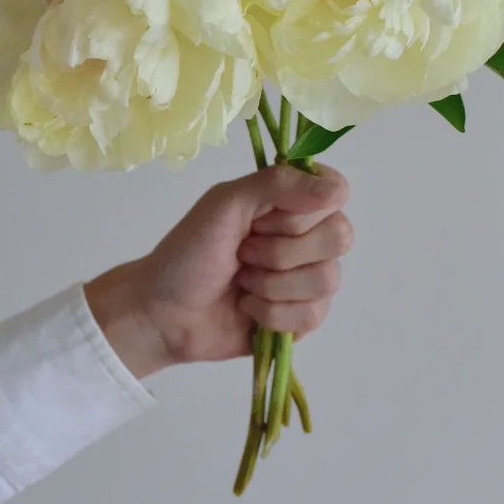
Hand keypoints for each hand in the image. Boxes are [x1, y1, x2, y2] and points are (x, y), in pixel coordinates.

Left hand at [83, 165, 352, 378]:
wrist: (164, 313)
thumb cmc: (188, 252)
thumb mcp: (225, 204)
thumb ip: (278, 184)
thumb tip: (337, 190)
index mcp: (289, 201)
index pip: (336, 192)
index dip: (305, 209)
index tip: (265, 218)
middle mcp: (306, 236)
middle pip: (339, 236)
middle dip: (282, 250)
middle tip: (244, 251)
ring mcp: (307, 279)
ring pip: (327, 279)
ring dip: (272, 284)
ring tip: (242, 282)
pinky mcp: (303, 319)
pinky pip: (314, 315)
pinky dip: (272, 313)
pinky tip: (248, 308)